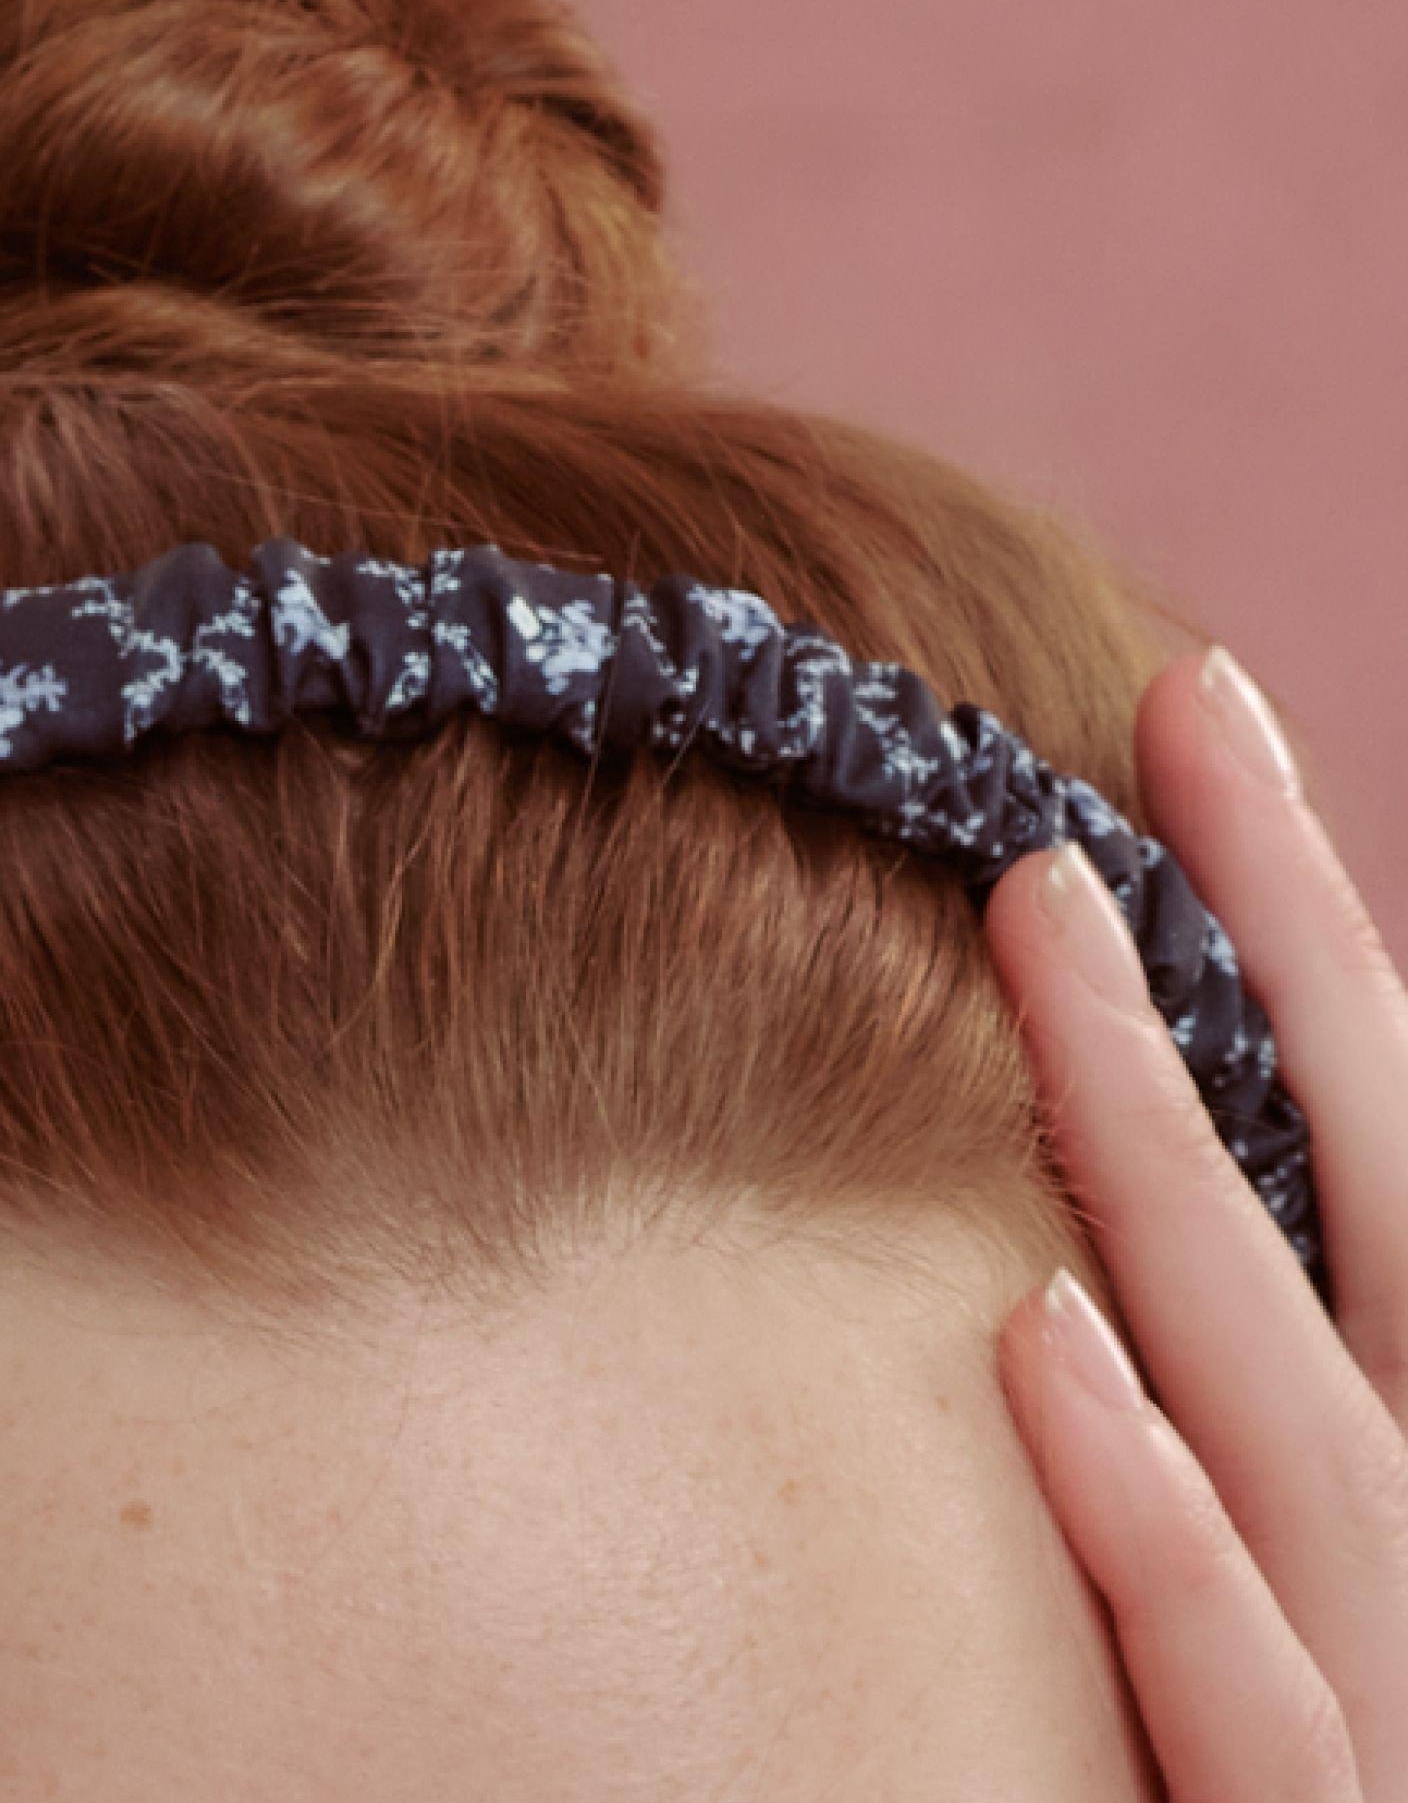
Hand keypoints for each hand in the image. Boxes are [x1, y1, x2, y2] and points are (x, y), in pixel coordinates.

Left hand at [986, 645, 1407, 1799]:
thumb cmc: (1365, 1728)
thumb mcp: (1336, 1537)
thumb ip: (1271, 1361)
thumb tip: (1112, 1194)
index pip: (1389, 1142)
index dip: (1305, 928)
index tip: (1193, 710)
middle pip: (1381, 1199)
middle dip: (1285, 954)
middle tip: (1172, 712)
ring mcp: (1406, 1693)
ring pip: (1291, 1394)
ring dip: (1175, 1155)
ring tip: (1040, 924)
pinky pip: (1249, 1703)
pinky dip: (1165, 1534)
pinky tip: (1045, 1351)